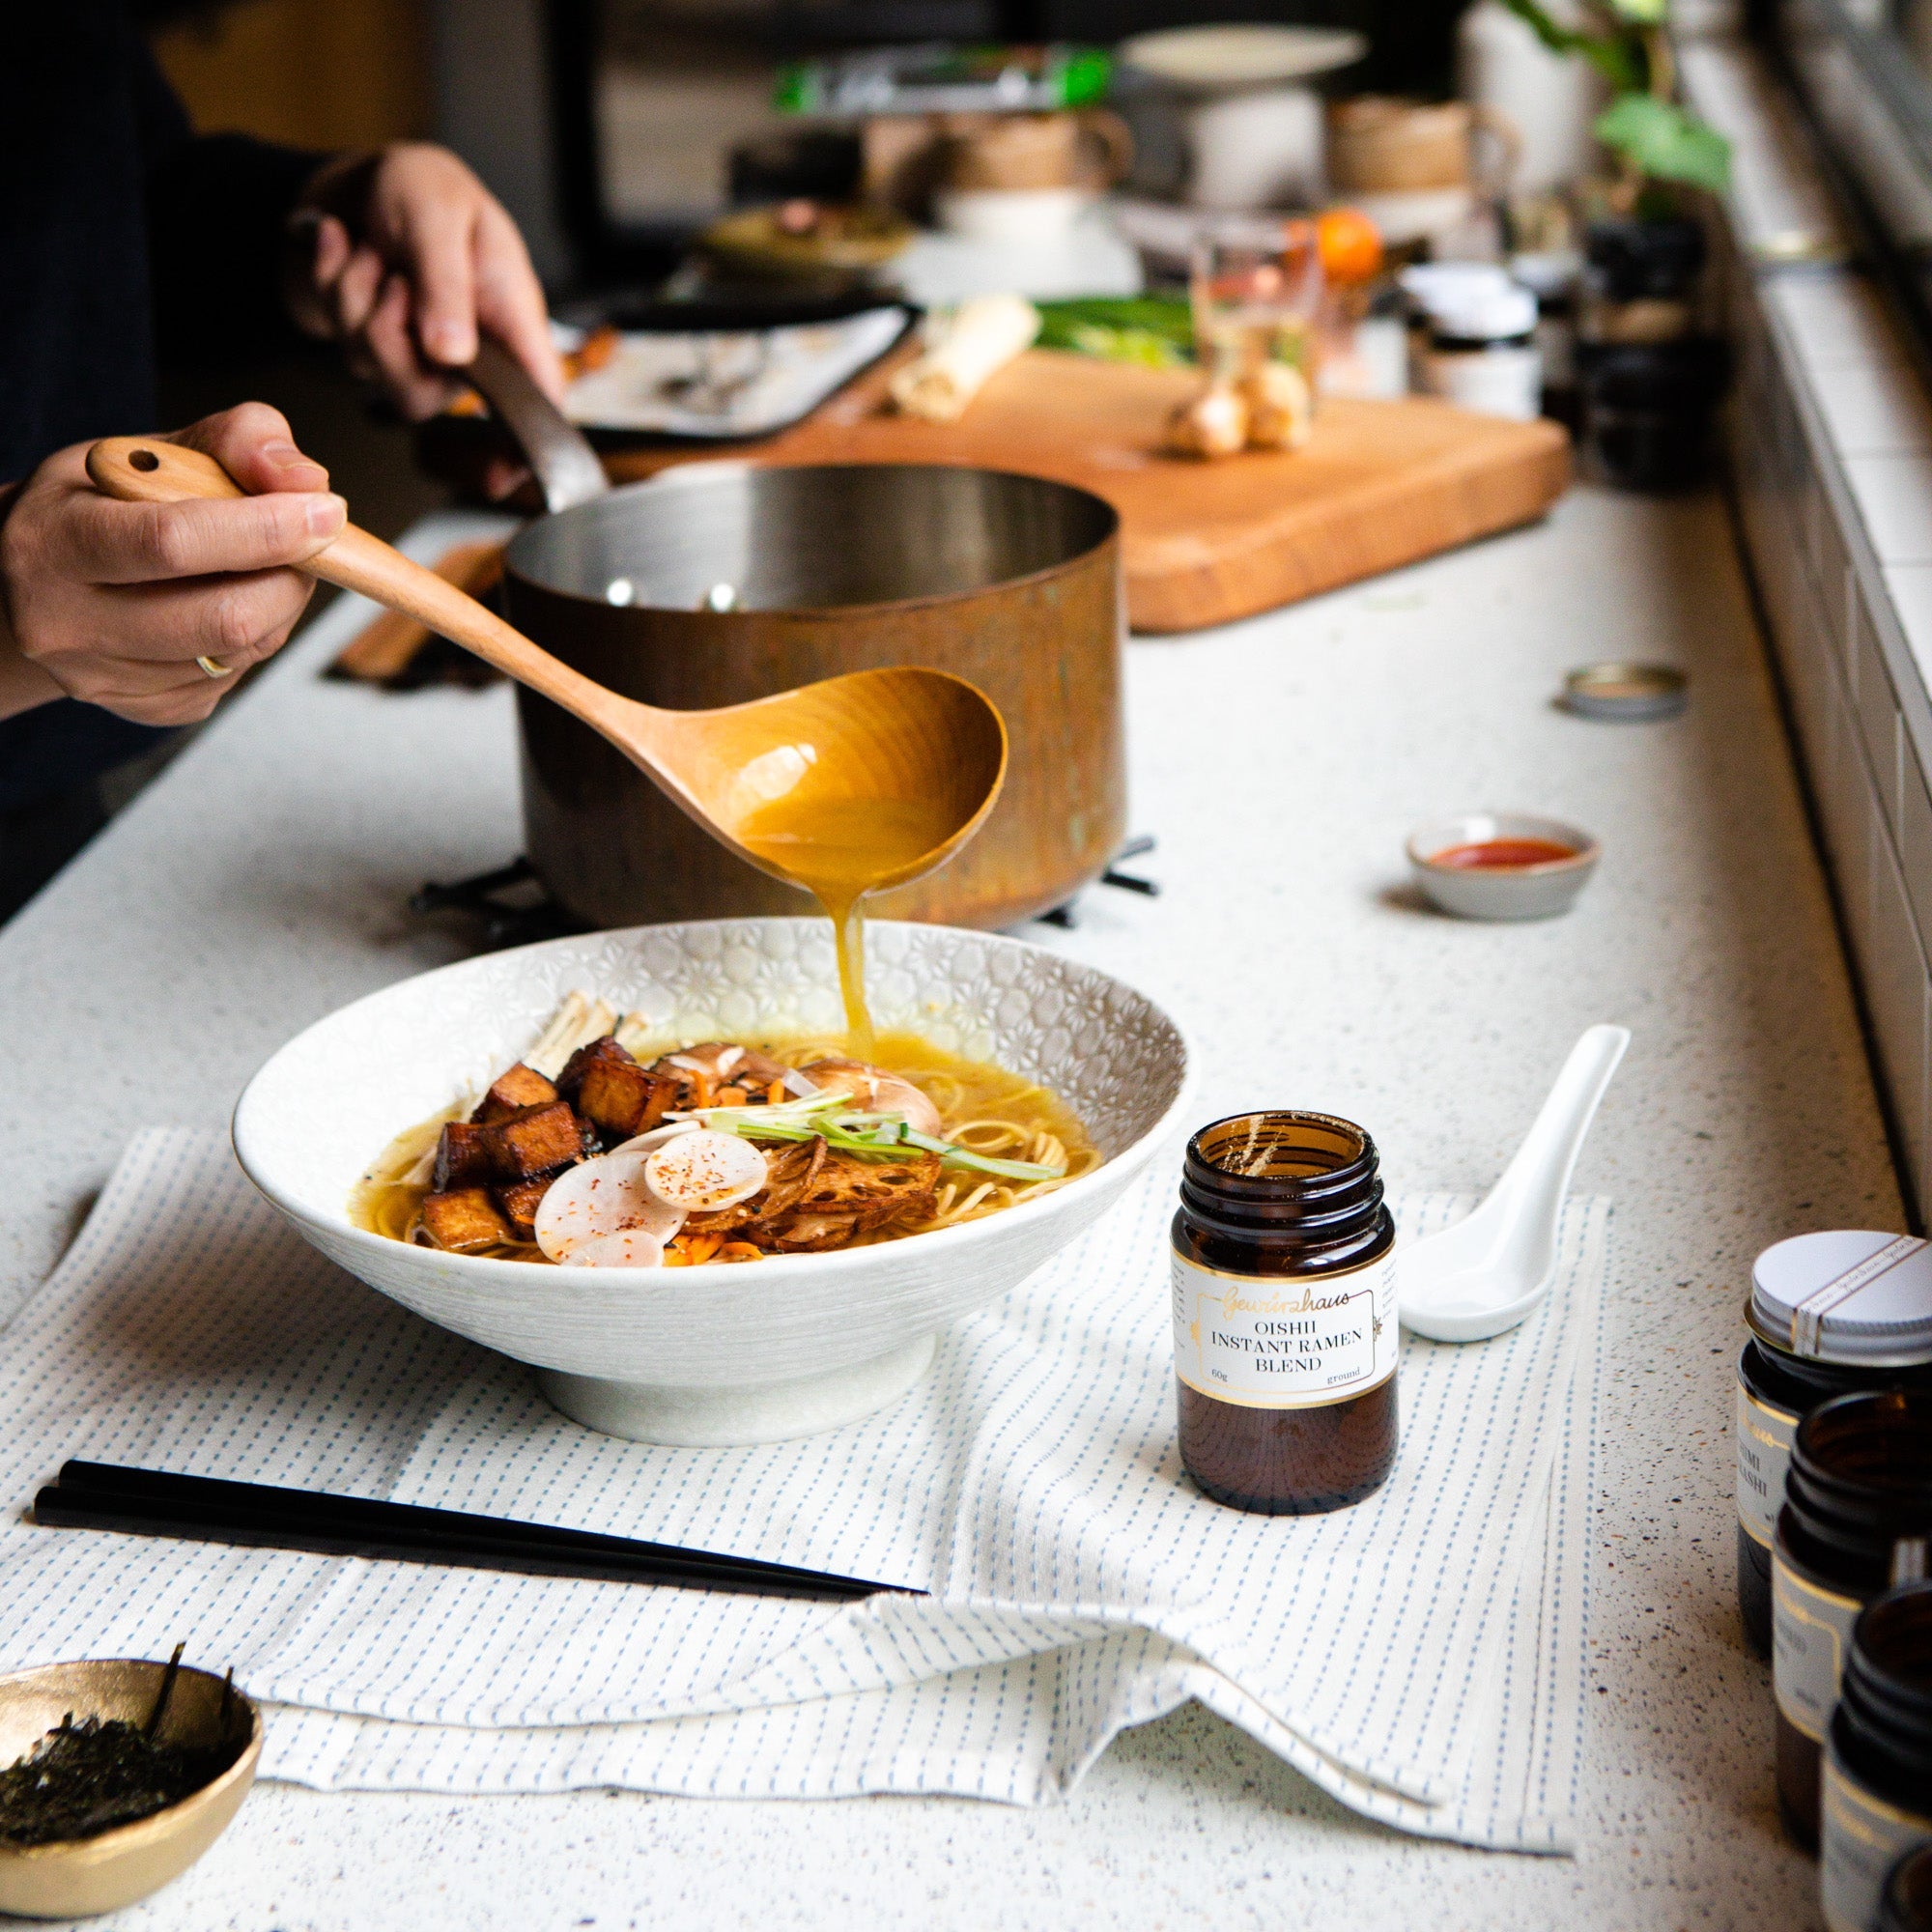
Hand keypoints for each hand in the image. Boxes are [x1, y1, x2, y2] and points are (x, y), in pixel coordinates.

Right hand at [0, 404, 343, 726]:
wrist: (35, 578)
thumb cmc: (103, 503)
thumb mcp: (152, 450)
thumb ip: (236, 441)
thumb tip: (307, 481)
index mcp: (56, 540)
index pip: (174, 542)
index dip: (266, 530)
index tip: (324, 513)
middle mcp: (65, 620)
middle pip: (225, 619)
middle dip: (290, 578)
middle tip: (303, 546)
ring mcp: (101, 676)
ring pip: (241, 653)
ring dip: (278, 607)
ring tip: (256, 569)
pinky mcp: (142, 709)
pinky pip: (232, 679)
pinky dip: (253, 639)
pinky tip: (221, 604)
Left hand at [288, 143, 564, 422]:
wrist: (360, 175)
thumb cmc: (421, 188)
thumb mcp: (439, 216)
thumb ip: (447, 286)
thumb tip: (453, 356)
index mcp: (509, 319)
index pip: (534, 400)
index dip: (527, 445)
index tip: (505, 476)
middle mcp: (469, 349)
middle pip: (426, 394)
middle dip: (387, 330)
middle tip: (396, 274)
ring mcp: (417, 354)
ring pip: (372, 366)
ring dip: (356, 294)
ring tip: (374, 250)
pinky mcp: (372, 346)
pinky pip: (339, 336)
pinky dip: (333, 280)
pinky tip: (344, 245)